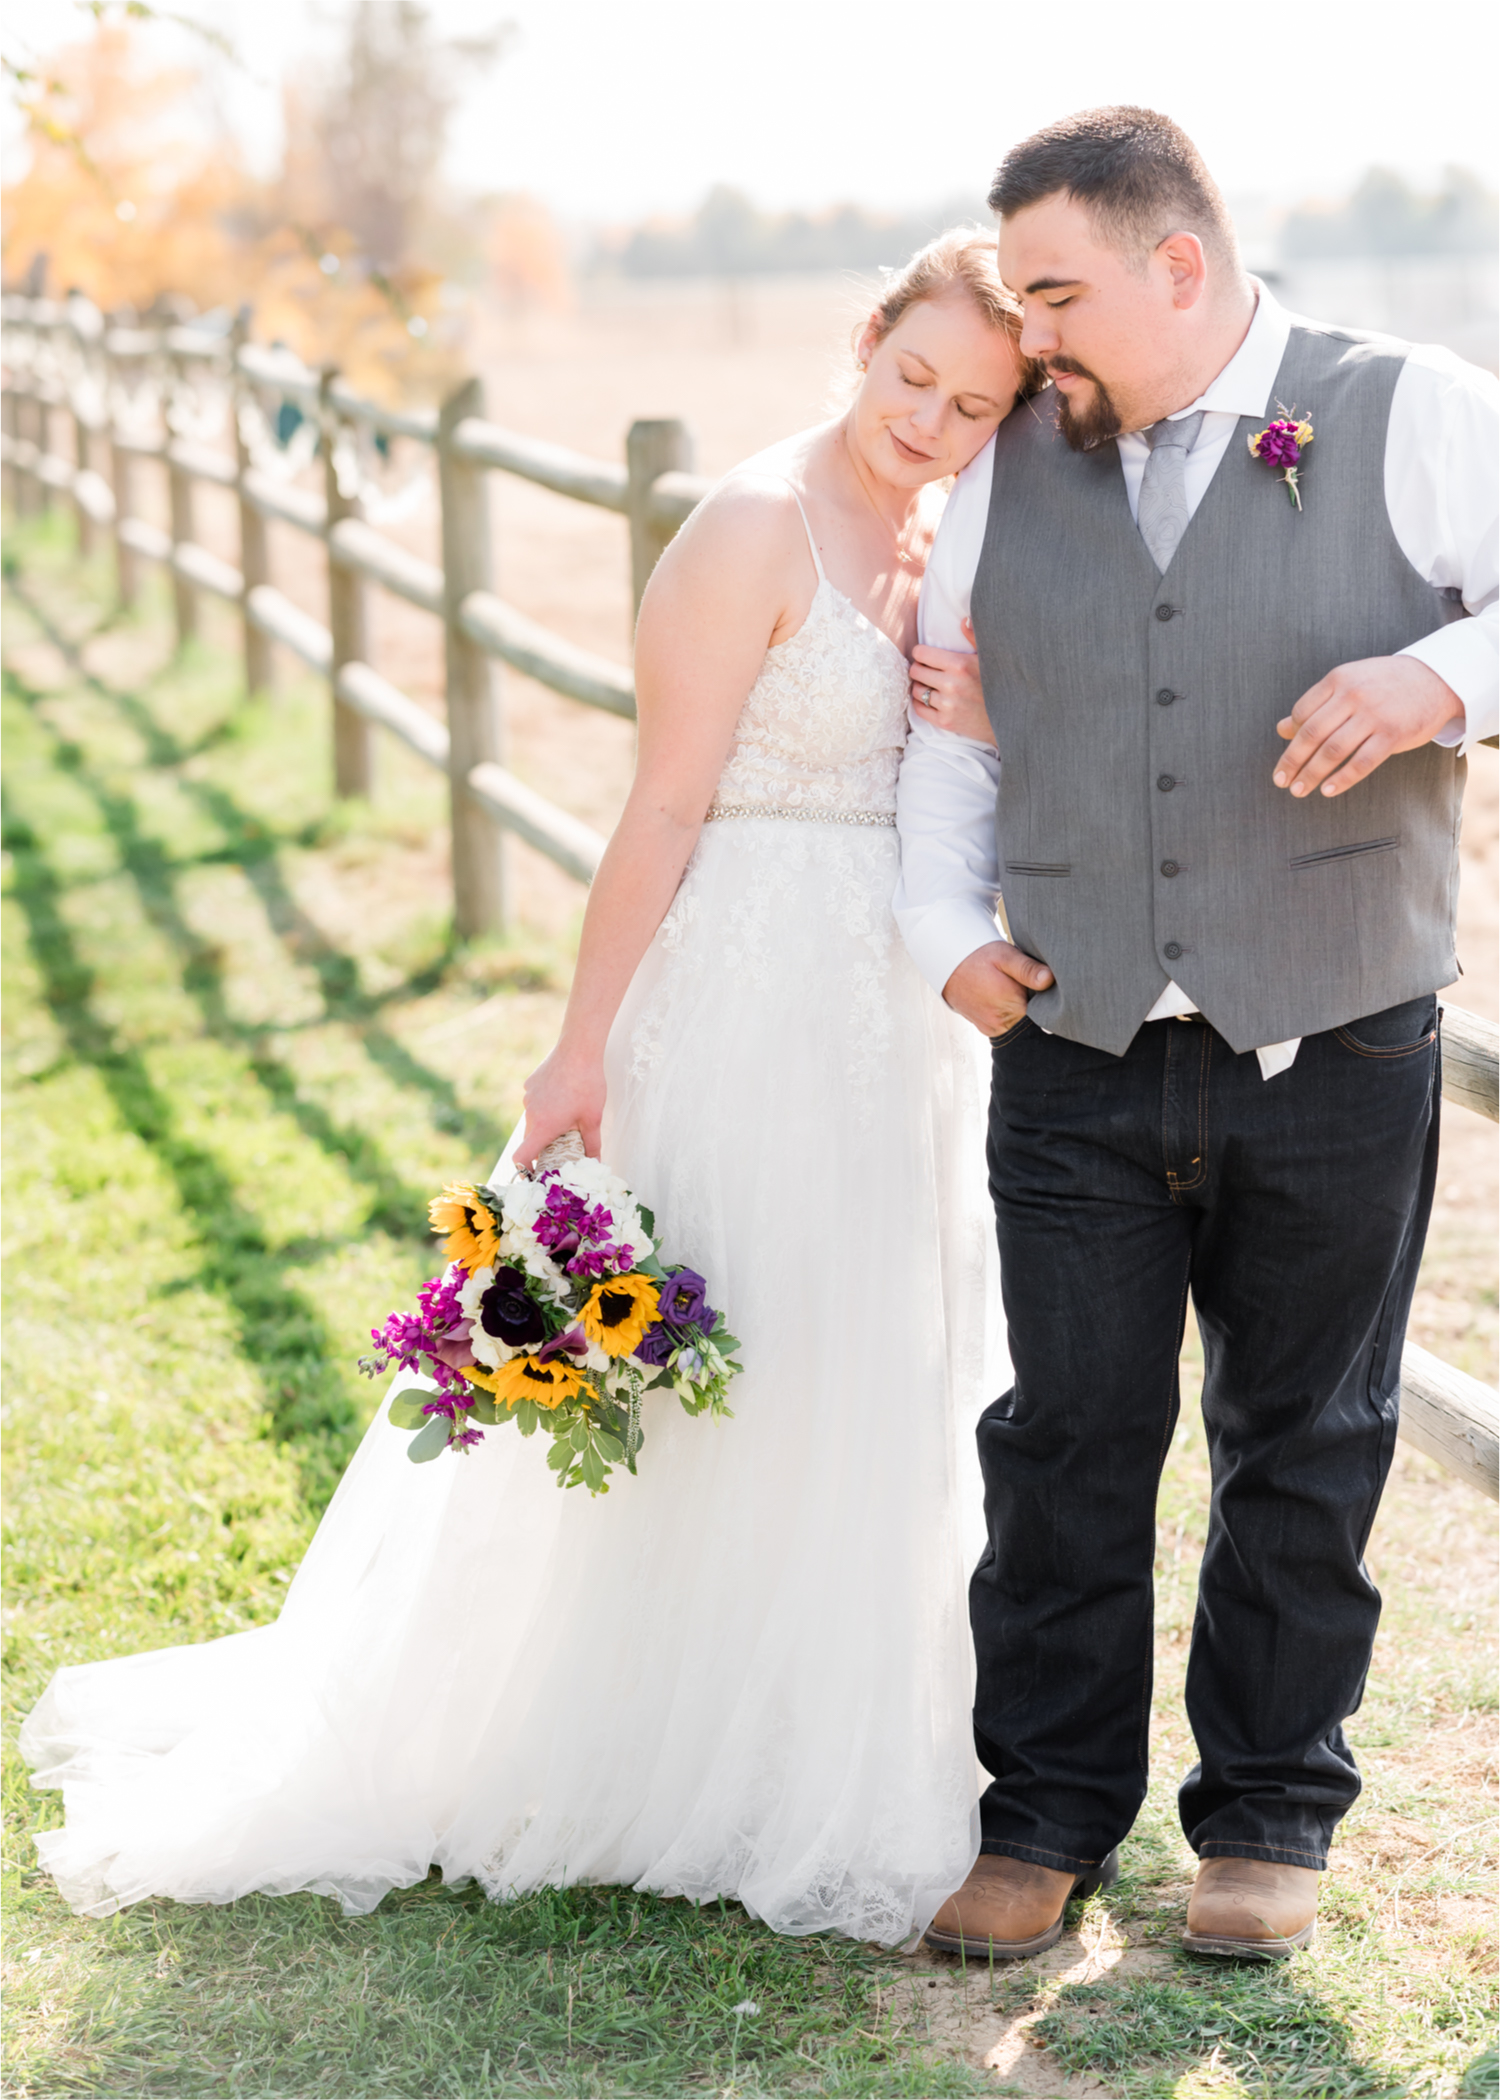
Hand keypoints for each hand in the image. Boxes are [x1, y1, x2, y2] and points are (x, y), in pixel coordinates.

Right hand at [515, 1045, 605, 1170]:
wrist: (579, 1049)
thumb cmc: (588, 1085)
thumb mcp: (593, 1119)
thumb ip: (592, 1145)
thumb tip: (596, 1163)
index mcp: (543, 1127)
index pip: (520, 1157)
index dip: (524, 1169)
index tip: (535, 1173)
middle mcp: (531, 1113)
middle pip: (530, 1139)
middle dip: (543, 1145)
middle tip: (563, 1145)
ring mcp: (528, 1097)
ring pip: (533, 1118)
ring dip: (546, 1122)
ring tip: (567, 1114)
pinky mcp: (530, 1083)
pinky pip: (535, 1100)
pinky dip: (545, 1104)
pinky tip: (562, 1094)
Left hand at [910, 617, 994, 745]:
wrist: (1009, 716)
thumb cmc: (998, 683)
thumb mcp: (989, 658)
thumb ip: (974, 637)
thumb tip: (964, 620)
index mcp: (960, 664)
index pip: (921, 654)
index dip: (921, 653)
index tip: (926, 656)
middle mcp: (951, 684)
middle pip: (915, 671)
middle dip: (919, 668)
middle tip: (927, 670)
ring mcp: (947, 704)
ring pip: (916, 690)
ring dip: (920, 686)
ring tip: (930, 685)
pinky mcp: (945, 721)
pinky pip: (919, 709)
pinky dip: (920, 703)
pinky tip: (929, 700)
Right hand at [942, 939, 1053, 1036]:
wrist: (947, 965)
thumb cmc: (978, 957)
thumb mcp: (1005, 956)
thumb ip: (1028, 969)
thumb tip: (1049, 980)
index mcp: (1012, 1006)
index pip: (1044, 1008)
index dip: (1045, 995)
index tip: (1037, 981)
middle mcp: (1003, 1022)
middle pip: (1031, 1015)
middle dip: (1031, 1000)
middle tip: (1020, 980)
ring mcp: (993, 1028)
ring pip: (1018, 1020)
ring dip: (1018, 1006)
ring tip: (1007, 987)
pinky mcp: (986, 1029)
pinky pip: (1005, 1023)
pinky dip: (1007, 1012)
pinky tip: (1000, 995)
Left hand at [1273, 655, 1463, 797]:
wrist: (1436, 678)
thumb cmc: (1385, 684)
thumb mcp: (1349, 684)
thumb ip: (1316, 705)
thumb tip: (1281, 729)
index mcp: (1338, 679)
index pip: (1302, 713)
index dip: (1291, 740)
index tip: (1286, 760)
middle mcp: (1353, 695)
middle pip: (1312, 734)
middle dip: (1292, 761)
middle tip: (1280, 781)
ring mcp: (1374, 715)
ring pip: (1333, 750)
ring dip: (1311, 774)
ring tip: (1299, 790)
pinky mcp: (1393, 734)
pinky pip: (1362, 762)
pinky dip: (1342, 779)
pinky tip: (1328, 790)